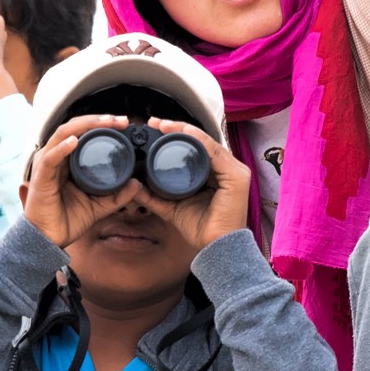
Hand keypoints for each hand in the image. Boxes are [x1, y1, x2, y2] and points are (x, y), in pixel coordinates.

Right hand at [22, 115, 144, 248]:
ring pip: (63, 134)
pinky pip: (51, 158)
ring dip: (84, 126)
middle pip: (75, 127)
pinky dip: (62, 148)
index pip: (84, 132)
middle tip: (121, 120)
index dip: (103, 125)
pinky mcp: (40, 177)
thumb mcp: (99, 205)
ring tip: (105, 123)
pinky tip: (74, 142)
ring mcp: (47, 164)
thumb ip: (117, 195)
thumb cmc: (68, 219)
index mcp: (68, 159)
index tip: (125, 124)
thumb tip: (138, 184)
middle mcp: (56, 156)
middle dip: (98, 120)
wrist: (49, 239)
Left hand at [137, 120, 250, 250]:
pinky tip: (185, 133)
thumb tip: (133, 186)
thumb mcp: (171, 206)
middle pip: (200, 141)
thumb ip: (154, 196)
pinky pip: (215, 152)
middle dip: (176, 130)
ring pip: (206, 142)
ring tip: (164, 126)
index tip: (153, 129)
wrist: (215, 247)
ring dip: (184, 131)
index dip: (174, 136)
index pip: (195, 147)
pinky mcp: (237, 176)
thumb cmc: (200, 228)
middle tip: (154, 123)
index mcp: (214, 173)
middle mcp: (227, 168)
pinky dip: (199, 141)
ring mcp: (234, 171)